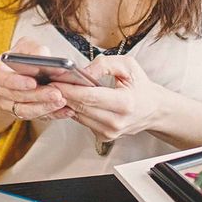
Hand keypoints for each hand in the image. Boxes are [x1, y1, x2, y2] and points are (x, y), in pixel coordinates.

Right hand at [0, 37, 72, 121]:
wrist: (21, 71)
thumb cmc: (25, 56)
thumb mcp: (28, 46)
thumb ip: (35, 49)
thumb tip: (43, 56)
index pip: (4, 79)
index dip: (18, 82)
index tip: (33, 83)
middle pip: (18, 97)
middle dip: (38, 96)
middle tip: (56, 93)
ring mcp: (8, 105)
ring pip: (25, 111)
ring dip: (45, 108)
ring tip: (62, 101)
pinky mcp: (21, 114)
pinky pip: (36, 117)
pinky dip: (52, 114)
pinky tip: (66, 110)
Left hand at [52, 54, 166, 142]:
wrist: (153, 110)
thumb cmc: (141, 87)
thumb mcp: (128, 66)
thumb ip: (104, 64)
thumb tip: (83, 71)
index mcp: (125, 103)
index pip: (90, 97)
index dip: (70, 89)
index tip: (55, 82)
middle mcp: (117, 121)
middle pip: (80, 107)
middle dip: (62, 95)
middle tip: (48, 83)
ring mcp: (110, 132)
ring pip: (78, 116)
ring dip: (66, 103)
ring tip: (57, 90)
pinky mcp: (104, 137)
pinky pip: (82, 121)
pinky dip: (74, 110)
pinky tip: (71, 99)